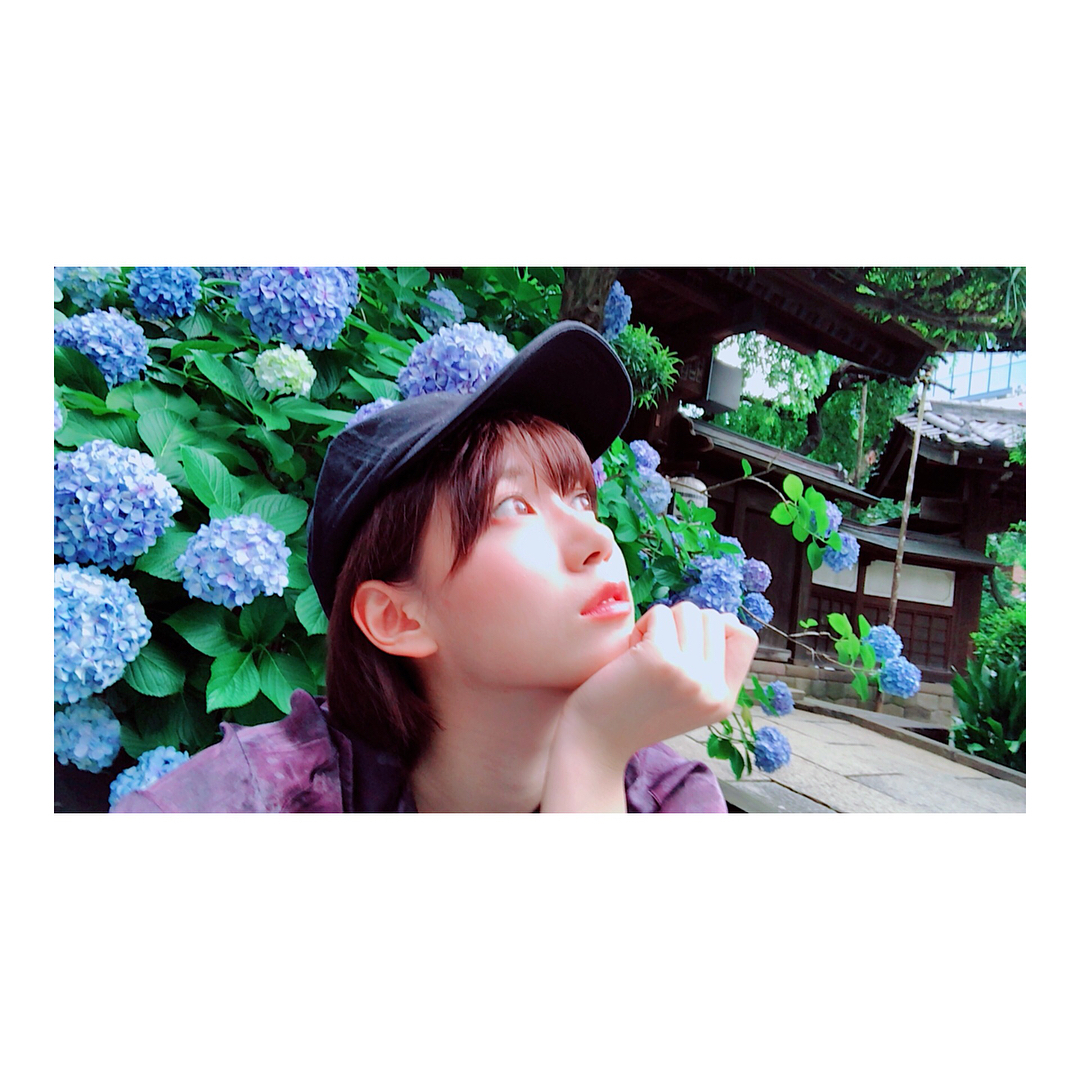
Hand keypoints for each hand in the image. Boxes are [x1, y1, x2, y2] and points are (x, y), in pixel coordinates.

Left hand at [555, 601, 758, 769]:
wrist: (594, 740)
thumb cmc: (632, 709)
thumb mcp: (686, 695)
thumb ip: (708, 663)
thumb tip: (725, 618)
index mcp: (723, 700)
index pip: (745, 637)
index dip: (718, 627)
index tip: (686, 642)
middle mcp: (713, 690)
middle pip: (714, 618)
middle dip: (681, 625)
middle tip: (655, 653)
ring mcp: (691, 675)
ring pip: (689, 611)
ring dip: (661, 623)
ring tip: (642, 653)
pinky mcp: (662, 659)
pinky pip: (661, 613)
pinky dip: (643, 625)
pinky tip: (629, 652)